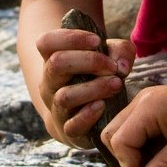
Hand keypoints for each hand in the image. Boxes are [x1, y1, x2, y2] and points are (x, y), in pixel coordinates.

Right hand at [32, 26, 132, 146]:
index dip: (70, 38)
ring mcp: (55, 106)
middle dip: (89, 61)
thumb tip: (120, 66)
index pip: (46, 42)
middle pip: (56, 63)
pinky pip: (71, 125)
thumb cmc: (97, 77)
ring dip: (94, 88)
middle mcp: (49, 82)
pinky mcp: (67, 129)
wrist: (83, 115)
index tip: (97, 40)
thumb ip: (119, 51)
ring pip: (65, 95)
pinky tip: (103, 106)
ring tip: (116, 84)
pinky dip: (87, 116)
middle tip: (112, 66)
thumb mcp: (109, 57)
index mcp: (52, 59)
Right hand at [102, 75, 166, 166]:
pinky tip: (162, 159)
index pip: (120, 142)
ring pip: (123, 133)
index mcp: (147, 108)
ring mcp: (146, 103)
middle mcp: (141, 101)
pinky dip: (143, 147)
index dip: (128, 166)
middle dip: (125, 160)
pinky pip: (136, 130)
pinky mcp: (154, 107)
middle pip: (113, 136)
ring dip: (134, 155)